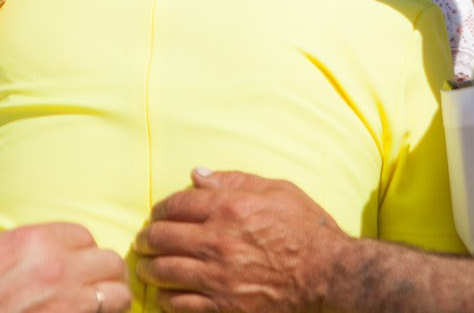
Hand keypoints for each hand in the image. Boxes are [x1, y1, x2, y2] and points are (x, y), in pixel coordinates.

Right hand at [0, 223, 129, 312]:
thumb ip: (4, 248)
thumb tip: (7, 252)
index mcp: (36, 241)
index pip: (83, 235)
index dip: (82, 249)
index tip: (80, 260)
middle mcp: (58, 268)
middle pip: (108, 261)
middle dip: (106, 272)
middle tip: (100, 283)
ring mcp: (66, 302)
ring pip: (116, 294)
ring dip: (113, 299)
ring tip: (107, 305)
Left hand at [135, 168, 348, 312]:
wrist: (329, 273)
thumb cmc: (307, 228)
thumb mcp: (277, 190)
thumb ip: (234, 180)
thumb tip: (197, 175)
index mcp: (229, 208)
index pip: (176, 205)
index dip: (160, 209)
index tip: (157, 214)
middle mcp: (218, 241)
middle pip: (162, 237)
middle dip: (147, 238)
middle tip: (144, 241)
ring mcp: (218, 277)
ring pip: (165, 272)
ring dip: (150, 268)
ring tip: (147, 267)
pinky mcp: (224, 306)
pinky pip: (181, 304)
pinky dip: (167, 298)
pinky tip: (167, 294)